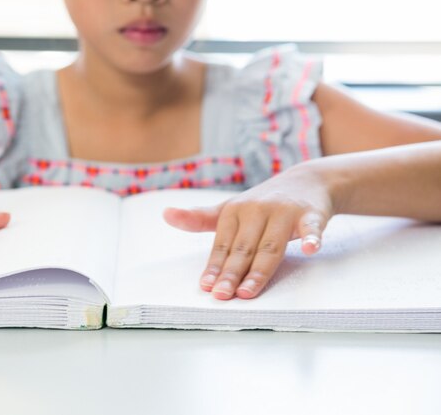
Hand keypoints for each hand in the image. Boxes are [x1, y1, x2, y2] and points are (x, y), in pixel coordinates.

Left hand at [164, 164, 333, 299]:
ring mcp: (284, 212)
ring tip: (248, 291)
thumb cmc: (262, 203)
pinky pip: (311, 228)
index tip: (206, 287)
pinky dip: (311, 238)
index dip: (215, 266)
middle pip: (243, 248)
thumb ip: (200, 218)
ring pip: (271, 246)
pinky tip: (309, 249)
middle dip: (232, 273)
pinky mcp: (311, 214)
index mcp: (235, 211)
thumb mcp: (230, 209)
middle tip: (222, 296)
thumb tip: (165, 214)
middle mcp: (257, 210)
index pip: (222, 245)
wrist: (307, 180)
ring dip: (259, 269)